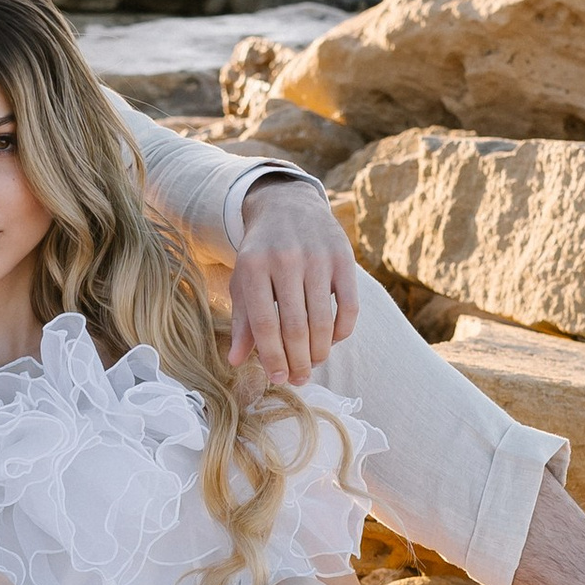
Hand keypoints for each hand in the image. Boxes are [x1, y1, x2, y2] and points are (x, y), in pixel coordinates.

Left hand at [230, 177, 361, 381]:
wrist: (287, 205)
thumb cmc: (260, 253)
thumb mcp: (244, 280)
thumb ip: (242, 320)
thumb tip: (235, 361)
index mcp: (253, 266)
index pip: (265, 324)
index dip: (273, 357)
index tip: (279, 378)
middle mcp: (285, 260)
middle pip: (296, 327)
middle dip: (298, 361)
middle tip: (299, 379)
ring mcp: (317, 257)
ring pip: (323, 321)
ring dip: (320, 352)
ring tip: (313, 363)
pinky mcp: (343, 258)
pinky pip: (349, 307)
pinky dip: (342, 332)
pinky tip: (332, 341)